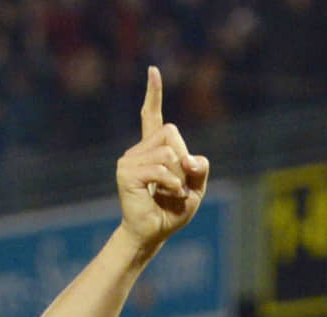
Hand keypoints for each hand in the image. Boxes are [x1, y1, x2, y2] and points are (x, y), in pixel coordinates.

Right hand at [116, 66, 208, 255]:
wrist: (150, 236)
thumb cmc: (170, 214)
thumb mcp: (196, 190)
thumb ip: (199, 169)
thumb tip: (188, 159)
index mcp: (152, 151)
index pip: (151, 117)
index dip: (153, 95)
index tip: (153, 71)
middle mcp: (137, 151)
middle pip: (170, 132)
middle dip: (183, 159)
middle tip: (178, 184)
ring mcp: (129, 160)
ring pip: (168, 152)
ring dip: (178, 176)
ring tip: (172, 193)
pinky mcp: (126, 173)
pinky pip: (160, 168)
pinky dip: (172, 183)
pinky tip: (167, 195)